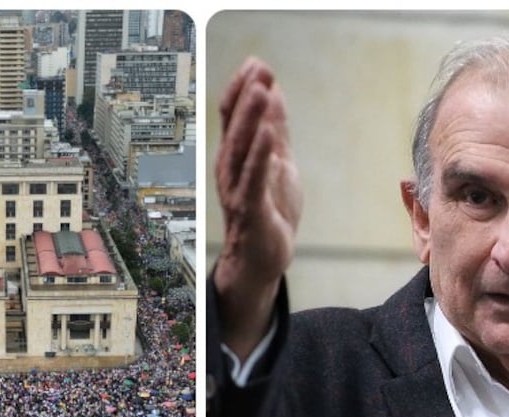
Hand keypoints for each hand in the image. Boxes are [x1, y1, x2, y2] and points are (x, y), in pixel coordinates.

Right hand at [214, 57, 302, 358]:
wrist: (260, 261)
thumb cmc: (267, 213)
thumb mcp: (277, 162)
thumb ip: (274, 129)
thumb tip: (273, 91)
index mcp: (236, 156)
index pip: (234, 116)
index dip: (243, 88)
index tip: (257, 63)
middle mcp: (230, 169)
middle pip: (234, 126)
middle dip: (245, 95)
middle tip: (258, 69)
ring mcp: (238, 188)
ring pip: (241, 148)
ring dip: (250, 118)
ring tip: (261, 90)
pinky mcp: (251, 208)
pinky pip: (254, 177)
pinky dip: (260, 154)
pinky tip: (267, 133)